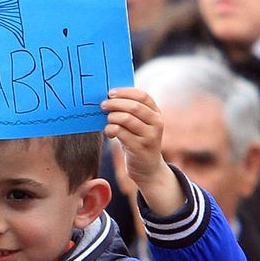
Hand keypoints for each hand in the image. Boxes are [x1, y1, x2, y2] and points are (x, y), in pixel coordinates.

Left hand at [103, 87, 180, 214]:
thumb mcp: (141, 124)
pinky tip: (109, 132)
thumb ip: (131, 111)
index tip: (110, 92)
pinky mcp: (140, 148)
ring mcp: (149, 136)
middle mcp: (156, 123)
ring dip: (112, 117)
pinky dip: (111, 129)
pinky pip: (121, 133)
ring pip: (126, 119)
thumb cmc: (139, 141)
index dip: (125, 92)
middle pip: (134, 106)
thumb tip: (110, 96)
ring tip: (107, 120)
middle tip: (103, 105)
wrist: (148, 168)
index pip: (142, 96)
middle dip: (115, 103)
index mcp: (156, 113)